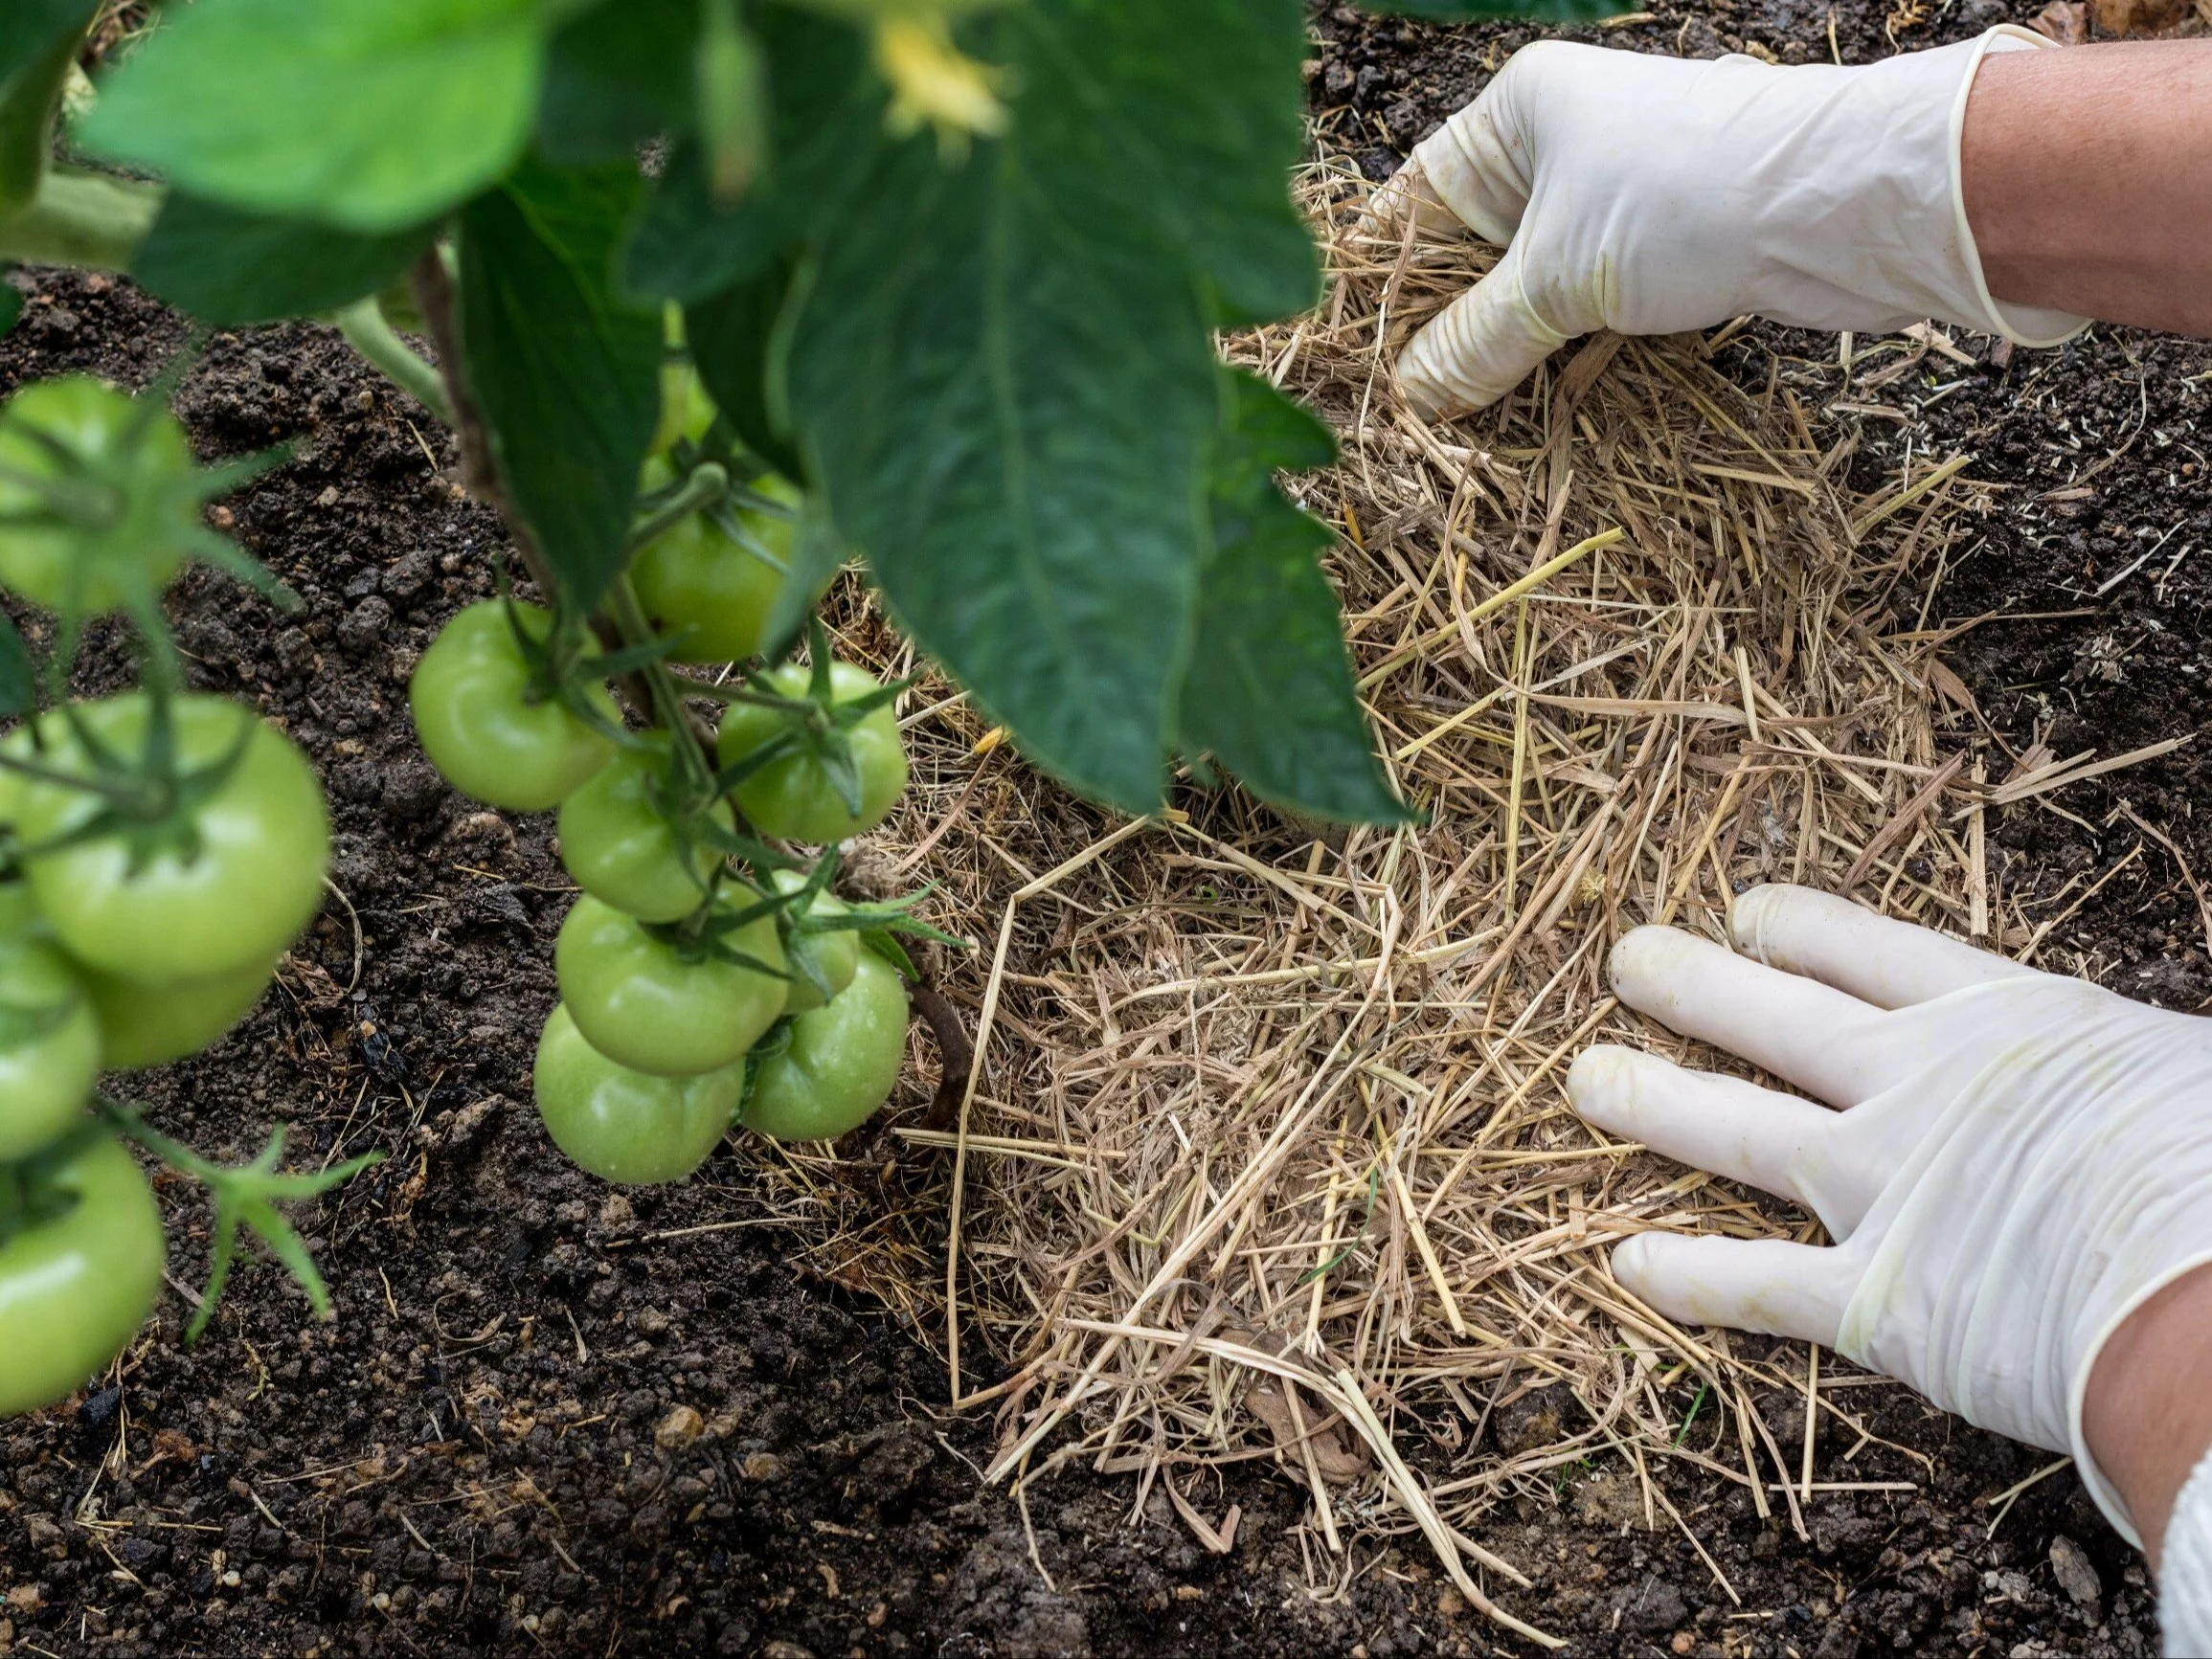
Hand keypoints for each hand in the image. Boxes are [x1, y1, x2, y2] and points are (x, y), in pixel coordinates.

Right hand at [1374, 30, 2085, 417]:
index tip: (1351, 354)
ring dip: (1505, 354)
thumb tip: (1411, 394)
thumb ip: (1474, 342)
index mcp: (1518, 113)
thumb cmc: (1687, 199)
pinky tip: (1538, 406)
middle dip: (1443, 330)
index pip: (1414, 199)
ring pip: (1531, 289)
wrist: (1843, 206)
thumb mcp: (1555, 279)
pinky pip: (1587, 309)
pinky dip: (1563, 356)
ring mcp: (1616, 195)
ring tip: (1462, 422)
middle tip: (1405, 407)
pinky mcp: (1665, 247)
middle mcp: (1562, 143)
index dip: (1380, 281)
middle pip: (1470, 251)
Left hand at [1566, 885, 2211, 1549]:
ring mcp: (1881, 1187)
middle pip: (1775, 1019)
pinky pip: (1756, 1283)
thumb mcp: (2187, 1066)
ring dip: (1651, 1101)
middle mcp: (1915, 1089)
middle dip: (1691, 984)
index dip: (1800, 928)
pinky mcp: (1872, 1298)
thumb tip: (2142, 1064)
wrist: (2211, 1283)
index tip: (1746, 911)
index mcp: (2000, 1020)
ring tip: (1584, 1077)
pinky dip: (1687, 1278)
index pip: (1871, 952)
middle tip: (1625, 960)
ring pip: (1735, 1130)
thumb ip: (2123, 1057)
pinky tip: (1626, 1266)